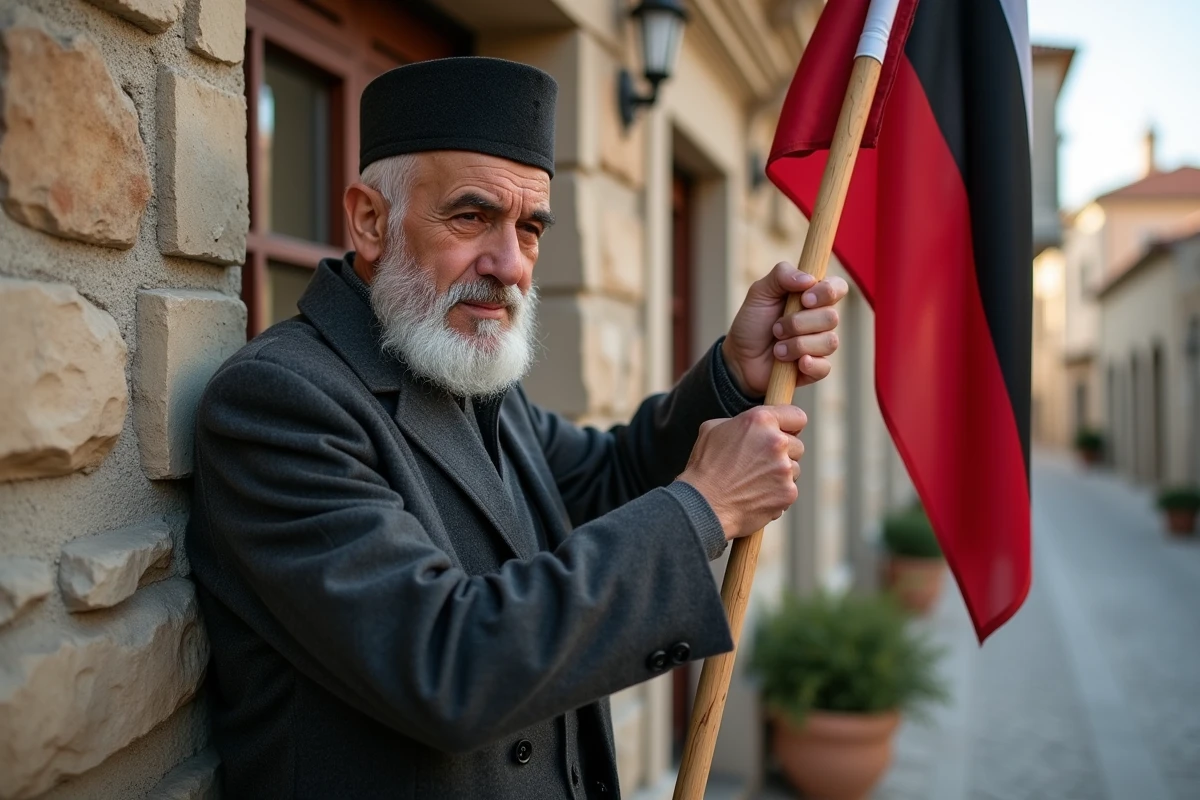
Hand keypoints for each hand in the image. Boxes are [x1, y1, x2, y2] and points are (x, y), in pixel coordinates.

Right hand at [679, 405, 807, 540]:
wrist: (703, 505)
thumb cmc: (704, 467)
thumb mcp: (713, 430)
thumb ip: (740, 422)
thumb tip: (753, 426)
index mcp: (760, 420)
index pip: (797, 416)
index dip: (790, 425)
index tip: (785, 433)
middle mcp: (777, 441)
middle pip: (797, 445)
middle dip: (783, 453)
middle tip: (759, 463)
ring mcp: (785, 468)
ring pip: (794, 469)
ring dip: (780, 474)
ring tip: (754, 482)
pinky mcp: (788, 492)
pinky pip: (789, 490)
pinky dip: (776, 494)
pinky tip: (755, 496)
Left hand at [722, 262, 849, 396]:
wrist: (740, 358)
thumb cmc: (752, 322)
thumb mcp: (760, 292)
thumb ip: (781, 275)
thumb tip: (809, 279)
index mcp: (813, 297)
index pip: (838, 287)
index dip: (826, 292)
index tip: (804, 299)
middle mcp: (821, 320)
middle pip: (832, 317)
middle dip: (798, 323)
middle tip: (776, 328)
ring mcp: (820, 345)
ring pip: (829, 342)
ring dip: (797, 344)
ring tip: (777, 349)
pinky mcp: (816, 368)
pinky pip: (825, 367)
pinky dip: (807, 364)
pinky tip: (792, 364)